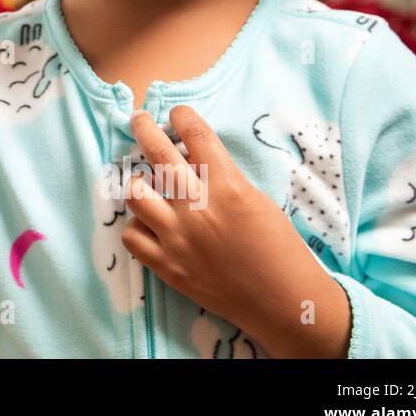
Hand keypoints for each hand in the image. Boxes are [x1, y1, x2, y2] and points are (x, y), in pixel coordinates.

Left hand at [121, 105, 350, 356]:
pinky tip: (149, 224)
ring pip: (134, 193)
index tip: (176, 113)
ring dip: (138, 182)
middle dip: (143, 128)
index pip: (196, 134)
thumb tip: (193, 159)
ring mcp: (178, 238)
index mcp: (228, 187)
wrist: (284, 302)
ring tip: (145, 182)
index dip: (182, 116)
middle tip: (139, 119)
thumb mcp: (257, 201)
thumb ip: (223, 178)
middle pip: (157, 153)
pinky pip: (131, 236)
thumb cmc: (280, 248)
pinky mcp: (167, 266)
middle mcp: (197, 208)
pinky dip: (137, 226)